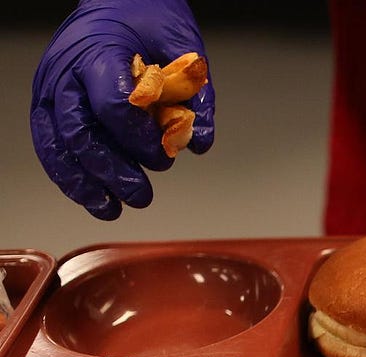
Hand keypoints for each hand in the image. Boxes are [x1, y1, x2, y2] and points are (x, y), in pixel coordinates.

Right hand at [31, 0, 214, 219]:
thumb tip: (198, 143)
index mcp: (101, 51)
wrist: (118, 0)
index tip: (164, 157)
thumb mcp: (185, 47)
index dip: (140, 140)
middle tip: (141, 195)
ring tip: (110, 207)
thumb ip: (195, 95)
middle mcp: (67, 69)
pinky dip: (67, 173)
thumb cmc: (149, 20)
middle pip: (81, 131)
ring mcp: (52, 85)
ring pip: (57, 142)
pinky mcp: (46, 99)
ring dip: (83, 182)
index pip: (114, 105)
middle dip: (113, 170)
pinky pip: (48, 142)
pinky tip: (90, 195)